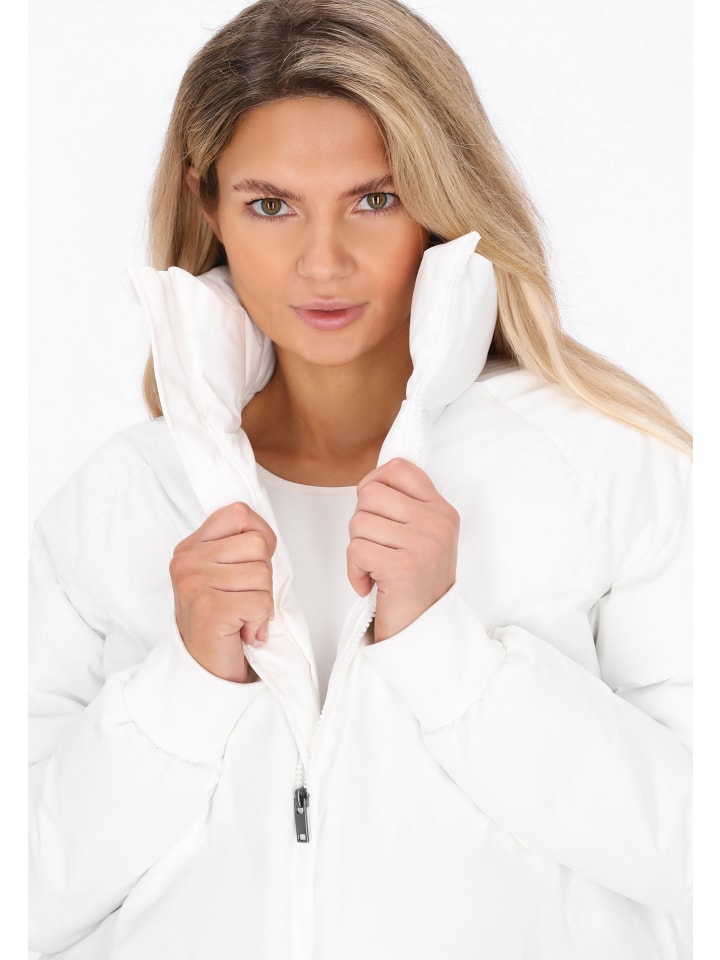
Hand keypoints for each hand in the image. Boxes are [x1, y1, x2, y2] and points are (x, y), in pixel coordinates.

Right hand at [169, 502, 276, 681]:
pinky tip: (242, 631)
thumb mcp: (223, 575)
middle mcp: (187, 561)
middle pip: (258, 544)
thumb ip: (238, 548)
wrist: (204, 670)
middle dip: (264, 576)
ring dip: (262, 602)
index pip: (238, 513)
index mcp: (190, 547)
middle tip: (244, 600)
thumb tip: (266, 535)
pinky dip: (260, 621)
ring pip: (263, 573)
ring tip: (241, 616)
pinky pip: (261, 601)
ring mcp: (194, 583)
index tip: (254, 562)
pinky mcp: (209, 608)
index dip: (261, 535)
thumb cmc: (220, 621)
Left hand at [347, 458, 458, 642]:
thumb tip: (370, 482)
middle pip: (370, 494)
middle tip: (373, 547)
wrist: (424, 632)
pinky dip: (354, 572)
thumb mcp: (422, 536)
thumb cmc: (415, 584)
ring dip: (357, 550)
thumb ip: (404, 507)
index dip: (374, 483)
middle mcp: (437, 523)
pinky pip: (356, 550)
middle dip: (360, 522)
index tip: (372, 509)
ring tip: (374, 569)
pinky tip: (369, 585)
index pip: (399, 468)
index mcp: (442, 510)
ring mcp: (423, 544)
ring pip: (358, 523)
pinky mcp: (403, 567)